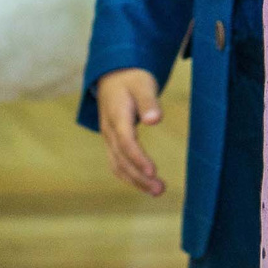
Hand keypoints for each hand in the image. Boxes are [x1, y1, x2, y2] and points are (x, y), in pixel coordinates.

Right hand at [92, 68, 166, 195]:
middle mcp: (109, 130)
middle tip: (159, 189)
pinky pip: (117, 163)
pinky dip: (129, 176)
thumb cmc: (131, 79)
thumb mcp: (143, 84)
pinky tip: (144, 184)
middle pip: (121, 159)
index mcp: (117, 116)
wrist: (112, 75)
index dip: (138, 158)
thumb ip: (149, 102)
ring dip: (135, 181)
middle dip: (139, 177)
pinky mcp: (112, 142)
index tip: (153, 172)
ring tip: (156, 191)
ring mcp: (108, 138)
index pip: (126, 142)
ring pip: (117, 165)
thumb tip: (155, 120)